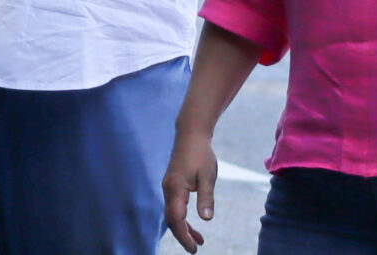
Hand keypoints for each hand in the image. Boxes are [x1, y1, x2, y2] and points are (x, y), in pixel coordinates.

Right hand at [161, 126, 220, 251]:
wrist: (191, 133)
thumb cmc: (201, 153)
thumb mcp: (208, 176)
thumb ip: (206, 198)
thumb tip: (206, 219)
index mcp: (176, 188)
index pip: (176, 219)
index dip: (184, 236)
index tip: (194, 248)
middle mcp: (168, 189)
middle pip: (171, 219)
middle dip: (183, 236)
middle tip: (196, 249)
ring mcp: (169, 187)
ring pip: (173, 213)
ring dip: (184, 228)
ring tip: (199, 240)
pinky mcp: (173, 184)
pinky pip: (175, 206)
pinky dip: (183, 217)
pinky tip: (194, 222)